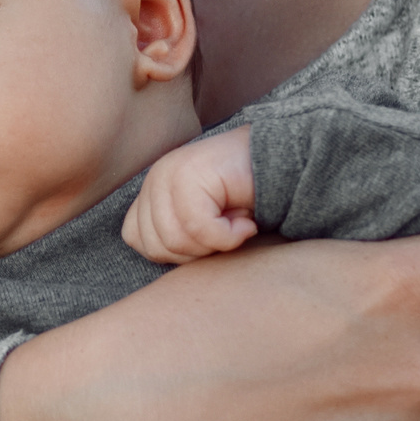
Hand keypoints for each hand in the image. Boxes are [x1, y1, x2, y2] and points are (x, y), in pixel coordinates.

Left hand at [121, 126, 257, 262]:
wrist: (283, 164)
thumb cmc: (246, 200)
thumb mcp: (201, 224)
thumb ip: (174, 234)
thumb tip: (161, 256)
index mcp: (152, 191)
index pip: (135, 238)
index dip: (173, 253)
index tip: (207, 240)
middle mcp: (155, 179)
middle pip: (156, 245)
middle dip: (196, 252)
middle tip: (225, 233)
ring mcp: (169, 173)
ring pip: (176, 239)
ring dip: (214, 244)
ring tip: (235, 224)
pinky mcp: (190, 174)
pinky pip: (199, 227)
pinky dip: (229, 236)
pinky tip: (246, 224)